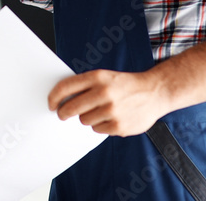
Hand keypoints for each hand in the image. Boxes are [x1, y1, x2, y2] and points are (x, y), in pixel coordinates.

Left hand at [48, 69, 167, 136]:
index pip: (65, 87)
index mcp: (98, 77)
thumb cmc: (124, 84)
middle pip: (70, 108)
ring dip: (87, 117)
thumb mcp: (104, 76)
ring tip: (100, 110)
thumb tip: (60, 99)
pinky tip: (111, 117)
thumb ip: (84, 85)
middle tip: (63, 114)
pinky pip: (97, 129)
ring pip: (83, 120)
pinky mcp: (119, 126)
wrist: (154, 92)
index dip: (53, 97)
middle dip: (63, 112)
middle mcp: (104, 93)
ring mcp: (112, 111)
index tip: (51, 104)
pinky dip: (100, 125)